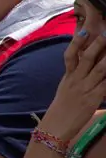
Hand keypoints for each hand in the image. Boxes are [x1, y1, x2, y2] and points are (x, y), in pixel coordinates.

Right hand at [41, 29, 105, 143]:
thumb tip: (80, 68)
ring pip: (99, 69)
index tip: (84, 31)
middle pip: (86, 58)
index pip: (70, 55)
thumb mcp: (64, 89)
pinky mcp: (93, 99)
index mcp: (68, 77)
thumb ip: (74, 77)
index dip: (76, 42)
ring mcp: (84, 89)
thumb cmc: (61, 109)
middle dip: (97, 45)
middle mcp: (75, 80)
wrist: (55, 126)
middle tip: (105, 34)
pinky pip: (104, 86)